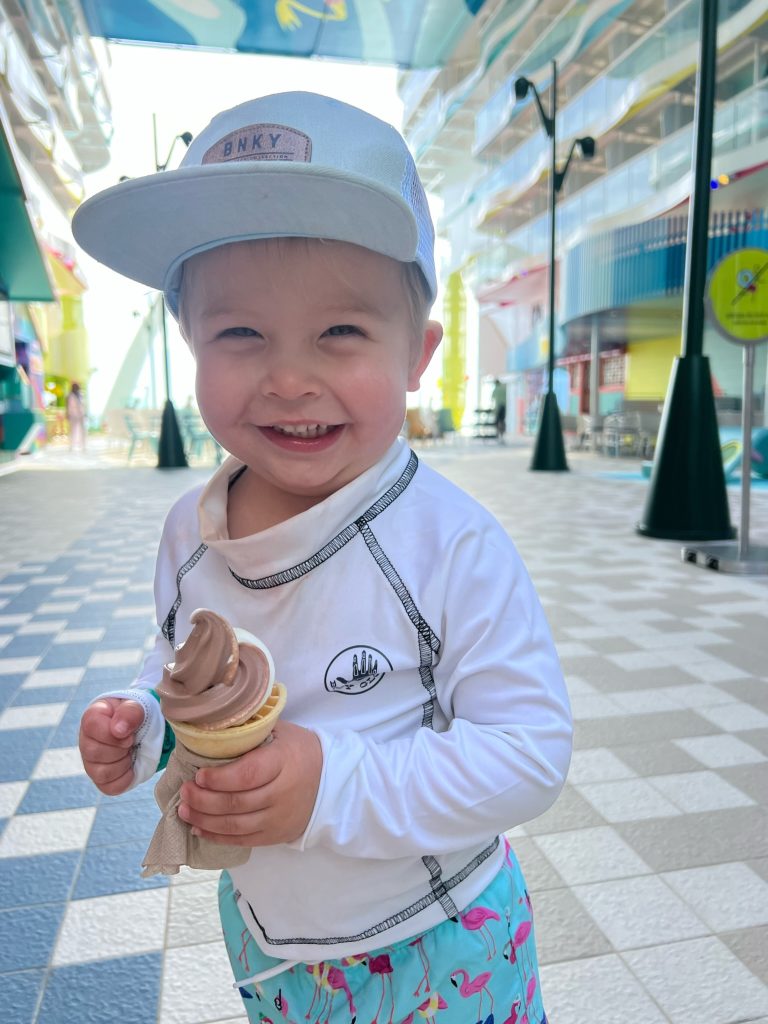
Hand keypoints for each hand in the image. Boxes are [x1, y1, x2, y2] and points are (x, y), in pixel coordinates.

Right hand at [79, 698, 144, 794]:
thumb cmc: (135, 716)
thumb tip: (118, 730)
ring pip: (101, 773)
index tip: (129, 733)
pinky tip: (130, 764)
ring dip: (124, 762)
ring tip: (130, 751)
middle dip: (120, 748)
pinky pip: (110, 787)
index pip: (91, 726)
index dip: (113, 732)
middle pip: (94, 752)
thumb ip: (129, 712)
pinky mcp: (101, 780)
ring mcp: (91, 763)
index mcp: (92, 718)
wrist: (143, 731)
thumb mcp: (137, 707)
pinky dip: (127, 777)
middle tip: (132, 741)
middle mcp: (86, 742)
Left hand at [178, 721, 321, 846]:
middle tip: (184, 792)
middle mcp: (282, 793)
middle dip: (203, 800)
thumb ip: (250, 731)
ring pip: (236, 825)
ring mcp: (279, 818)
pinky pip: (242, 841)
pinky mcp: (275, 835)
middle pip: (236, 803)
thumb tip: (212, 729)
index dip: (219, 779)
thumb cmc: (299, 750)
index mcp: (282, 762)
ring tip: (184, 811)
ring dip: (205, 820)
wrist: (331, 780)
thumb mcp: (280, 731)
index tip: (198, 775)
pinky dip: (218, 837)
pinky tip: (199, 829)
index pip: (247, 775)